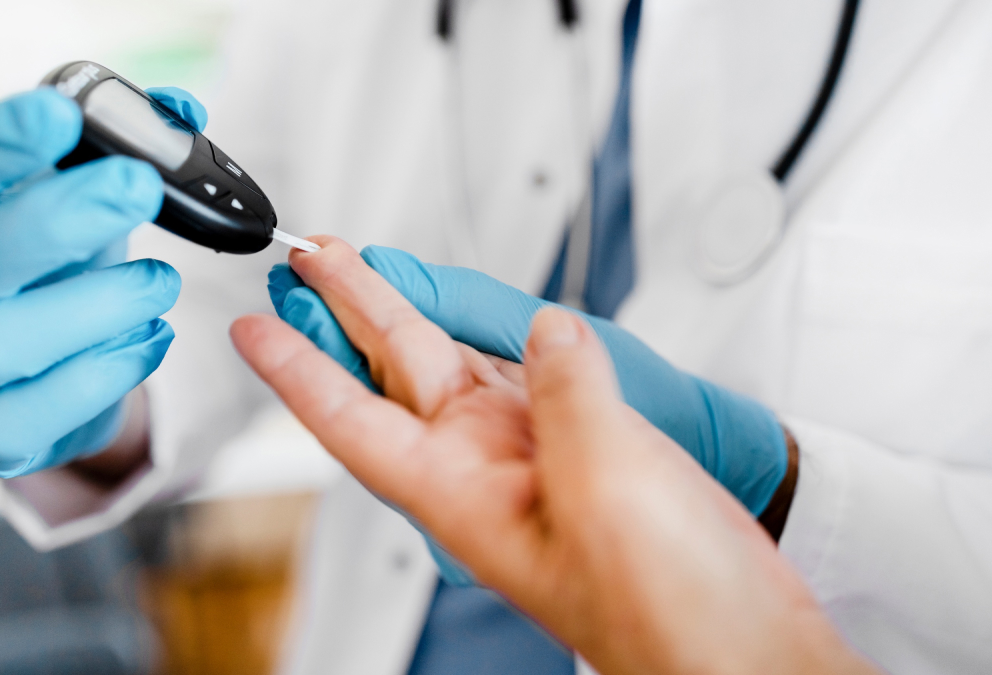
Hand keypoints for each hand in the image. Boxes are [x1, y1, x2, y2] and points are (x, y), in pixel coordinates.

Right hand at [0, 86, 205, 476]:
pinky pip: (26, 415)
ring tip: (160, 285)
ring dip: (94, 309)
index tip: (59, 113)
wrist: (51, 376)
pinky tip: (149, 341)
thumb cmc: (60, 275)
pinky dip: (100, 376)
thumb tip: (183, 109)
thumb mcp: (84, 207)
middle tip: (139, 187)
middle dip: (59, 220)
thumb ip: (124, 155)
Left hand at [233, 239, 874, 674]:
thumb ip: (564, 394)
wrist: (739, 641)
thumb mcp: (603, 482)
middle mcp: (486, 472)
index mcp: (464, 495)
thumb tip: (548, 333)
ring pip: (450, 366)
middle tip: (305, 258)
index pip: (353, 419)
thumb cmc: (664, 606)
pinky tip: (480, 309)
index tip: (252, 329)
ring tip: (362, 266)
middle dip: (346, 310)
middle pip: (394, 373)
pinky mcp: (586, 449)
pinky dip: (498, 333)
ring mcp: (535, 458)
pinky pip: (524, 373)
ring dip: (403, 314)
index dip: (297, 371)